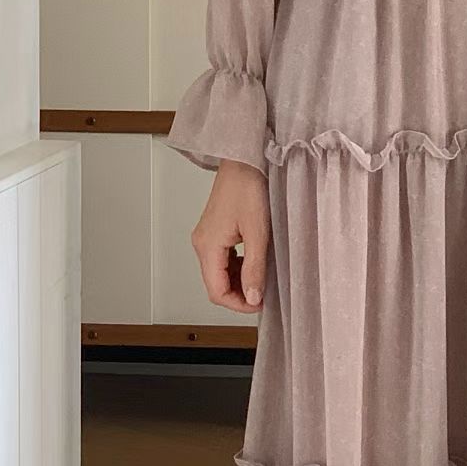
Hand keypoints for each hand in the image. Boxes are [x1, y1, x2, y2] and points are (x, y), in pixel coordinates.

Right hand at [191, 159, 269, 313]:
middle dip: (239, 295)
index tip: (260, 305)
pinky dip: (237, 268)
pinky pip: (223, 259)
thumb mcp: (258, 232)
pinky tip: (254, 264)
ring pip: (219, 273)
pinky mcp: (216, 231)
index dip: (238, 304)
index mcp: (207, 246)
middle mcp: (202, 243)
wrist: (246, 160)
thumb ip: (255, 268)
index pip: (216, 291)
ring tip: (262, 280)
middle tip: (264, 295)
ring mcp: (207, 237)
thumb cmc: (250, 187)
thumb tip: (253, 298)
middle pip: (216, 285)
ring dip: (239, 282)